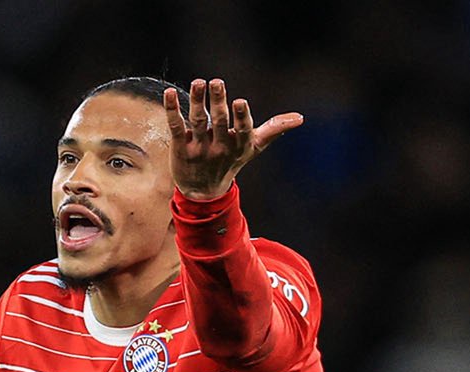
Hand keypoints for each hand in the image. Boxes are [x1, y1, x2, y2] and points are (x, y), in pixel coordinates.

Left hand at [165, 78, 301, 200]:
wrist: (202, 191)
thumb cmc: (231, 162)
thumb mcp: (254, 148)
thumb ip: (274, 130)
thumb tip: (300, 118)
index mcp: (239, 145)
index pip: (242, 130)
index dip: (241, 117)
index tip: (240, 102)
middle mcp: (219, 147)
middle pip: (219, 121)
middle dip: (218, 101)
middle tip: (216, 82)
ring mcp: (199, 148)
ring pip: (197, 121)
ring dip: (197, 101)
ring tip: (197, 83)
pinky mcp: (180, 148)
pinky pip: (176, 127)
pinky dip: (173, 110)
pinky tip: (169, 94)